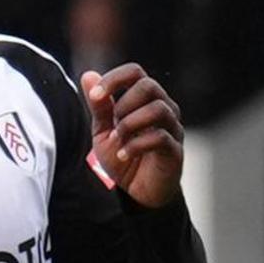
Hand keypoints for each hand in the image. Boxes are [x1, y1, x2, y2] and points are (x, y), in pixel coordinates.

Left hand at [83, 62, 185, 207]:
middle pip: (148, 86)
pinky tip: (123, 154)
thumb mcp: (102, 131)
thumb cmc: (123, 156)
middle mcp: (164, 107)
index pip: (135, 72)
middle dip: (123, 105)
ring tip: (119, 140)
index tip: (95, 96)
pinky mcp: (175, 150)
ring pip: (158, 109)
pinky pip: (160, 137)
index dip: (114, 79)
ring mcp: (172, 128)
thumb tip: (88, 76)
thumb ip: (99, 106)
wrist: (138, 190)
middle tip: (114, 125)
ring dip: (130, 124)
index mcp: (145, 99)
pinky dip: (136, 145)